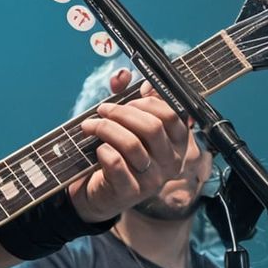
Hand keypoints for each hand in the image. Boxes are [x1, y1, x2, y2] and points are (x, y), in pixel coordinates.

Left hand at [69, 73, 189, 222]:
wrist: (96, 191)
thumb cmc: (116, 152)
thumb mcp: (124, 123)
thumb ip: (126, 97)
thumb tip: (123, 75)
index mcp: (177, 143)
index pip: (173, 115)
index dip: (148, 102)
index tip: (128, 99)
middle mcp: (171, 163)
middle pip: (152, 127)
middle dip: (122, 113)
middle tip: (103, 111)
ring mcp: (153, 180)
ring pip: (131, 144)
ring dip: (105, 128)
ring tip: (90, 126)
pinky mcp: (130, 192)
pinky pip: (115, 161)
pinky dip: (102, 149)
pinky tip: (96, 149)